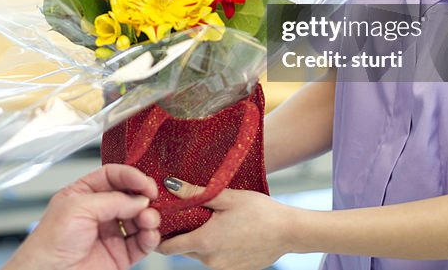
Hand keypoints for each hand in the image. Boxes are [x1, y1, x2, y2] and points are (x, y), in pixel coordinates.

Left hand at [4, 165, 160, 269]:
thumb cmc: (49, 244)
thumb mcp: (78, 208)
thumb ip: (112, 200)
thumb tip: (139, 198)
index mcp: (84, 194)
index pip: (112, 176)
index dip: (130, 176)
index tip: (145, 181)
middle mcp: (99, 212)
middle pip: (130, 197)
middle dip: (143, 197)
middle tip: (152, 198)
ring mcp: (110, 234)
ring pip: (139, 219)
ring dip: (149, 217)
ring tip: (149, 219)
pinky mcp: (120, 255)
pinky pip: (142, 243)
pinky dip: (151, 237)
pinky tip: (150, 234)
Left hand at [157, 179, 290, 269]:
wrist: (289, 232)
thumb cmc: (259, 210)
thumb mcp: (226, 197)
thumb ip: (194, 193)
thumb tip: (169, 185)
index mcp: (204, 241)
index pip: (167, 247)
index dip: (159, 236)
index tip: (159, 223)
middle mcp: (210, 260)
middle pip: (183, 250)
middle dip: (180, 235)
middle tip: (185, 215)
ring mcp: (222, 269)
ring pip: (199, 255)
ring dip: (199, 240)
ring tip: (210, 221)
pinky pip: (216, 260)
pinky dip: (215, 248)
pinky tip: (226, 232)